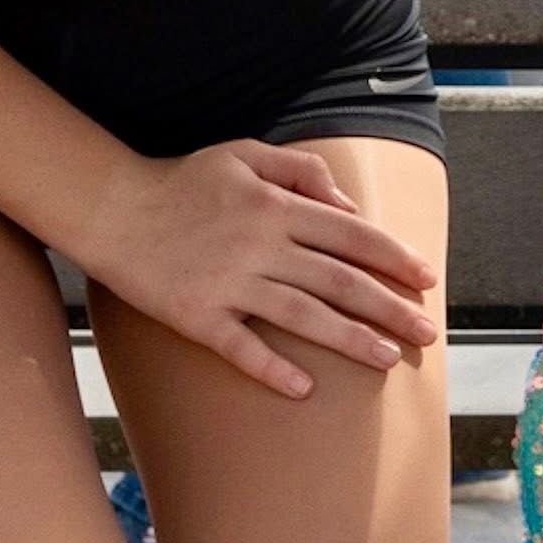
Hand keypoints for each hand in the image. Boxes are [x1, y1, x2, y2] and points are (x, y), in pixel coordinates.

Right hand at [76, 138, 438, 397]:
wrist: (115, 209)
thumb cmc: (184, 179)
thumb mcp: (244, 153)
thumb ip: (299, 170)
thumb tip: (345, 202)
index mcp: (275, 205)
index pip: (350, 234)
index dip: (393, 257)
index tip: (427, 278)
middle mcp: (260, 245)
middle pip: (339, 280)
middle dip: (389, 307)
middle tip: (426, 332)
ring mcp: (230, 284)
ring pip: (304, 316)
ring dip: (351, 340)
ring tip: (388, 360)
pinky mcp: (199, 316)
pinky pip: (242, 347)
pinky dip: (274, 369)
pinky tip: (305, 389)